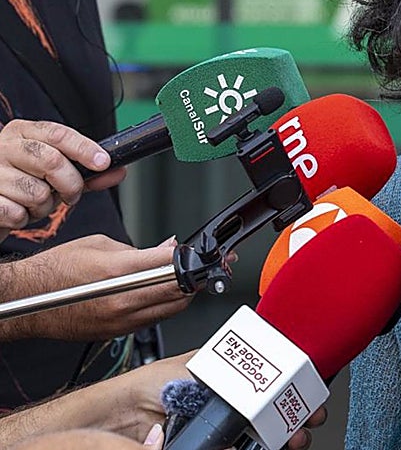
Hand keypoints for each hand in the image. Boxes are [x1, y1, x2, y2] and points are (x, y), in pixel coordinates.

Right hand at [0, 119, 118, 239]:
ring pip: (36, 192)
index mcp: (22, 132)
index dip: (84, 148)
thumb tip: (118, 171)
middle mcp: (2, 146)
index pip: (58, 134)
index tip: (103, 163)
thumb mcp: (53, 174)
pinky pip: (15, 212)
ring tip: (33, 203)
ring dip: (43, 206)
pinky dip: (23, 218)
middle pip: (51, 160)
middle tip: (71, 195)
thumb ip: (85, 171)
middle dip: (70, 184)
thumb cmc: (22, 185)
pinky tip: (16, 212)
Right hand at [0, 234, 193, 341]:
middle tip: (196, 269)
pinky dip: (163, 308)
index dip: (188, 258)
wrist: (27, 300)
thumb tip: (168, 248)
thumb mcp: (100, 244)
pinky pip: (152, 321)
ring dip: (181, 295)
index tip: (194, 254)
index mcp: (118, 272)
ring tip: (181, 281)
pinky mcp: (116, 333)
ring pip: (170, 310)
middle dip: (192, 279)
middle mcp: (121, 300)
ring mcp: (119, 320)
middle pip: (177, 292)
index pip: (170, 266)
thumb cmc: (57, 270)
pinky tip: (160, 297)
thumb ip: (139, 249)